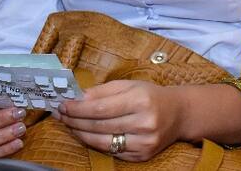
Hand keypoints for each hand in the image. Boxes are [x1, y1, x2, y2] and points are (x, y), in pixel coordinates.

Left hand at [56, 80, 180, 161]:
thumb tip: (77, 97)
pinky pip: (113, 151)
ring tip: (69, 125)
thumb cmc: (150, 96)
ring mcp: (144, 142)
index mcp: (140, 100)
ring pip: (103, 142)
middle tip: (61, 115)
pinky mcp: (143, 155)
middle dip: (75, 120)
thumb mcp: (129, 85)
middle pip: (100, 125)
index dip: (78, 108)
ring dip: (81, 134)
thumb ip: (103, 91)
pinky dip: (96, 144)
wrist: (179, 114)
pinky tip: (86, 135)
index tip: (63, 105)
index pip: (100, 107)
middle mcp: (144, 123)